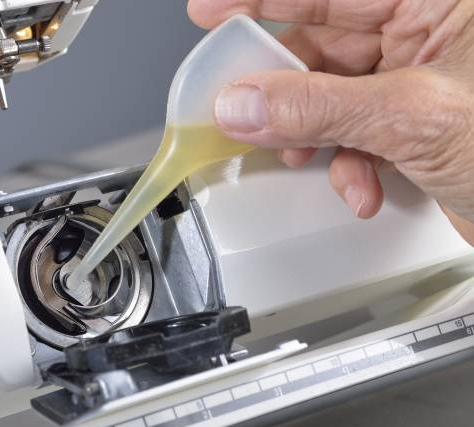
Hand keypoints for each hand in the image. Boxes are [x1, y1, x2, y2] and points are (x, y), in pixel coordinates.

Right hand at [188, 0, 473, 242]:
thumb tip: (243, 102)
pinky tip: (360, 185)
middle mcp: (428, 30)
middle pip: (323, 39)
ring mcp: (418, 79)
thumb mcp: (412, 119)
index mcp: (440, 0)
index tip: (209, 11)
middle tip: (236, 102)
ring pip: (330, 93)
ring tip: (301, 153)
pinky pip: (351, 130)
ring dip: (310, 132)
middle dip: (280, 81)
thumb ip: (317, 107)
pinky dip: (344, 162)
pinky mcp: (411, 124)